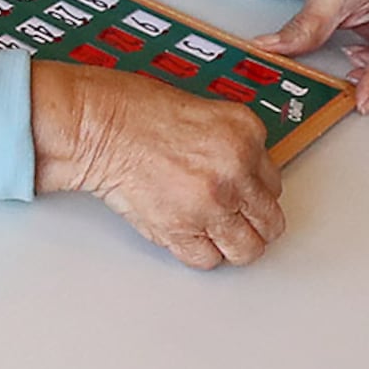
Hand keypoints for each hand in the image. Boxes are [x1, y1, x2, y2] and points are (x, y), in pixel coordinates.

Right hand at [30, 59, 287, 267]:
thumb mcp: (203, 110)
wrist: (94, 124)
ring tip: (218, 235)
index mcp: (245, 133)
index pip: (274, 181)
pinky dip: (200, 252)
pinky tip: (190, 236)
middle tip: (237, 220)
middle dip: (253, 222)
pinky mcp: (181, 228)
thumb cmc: (131, 109)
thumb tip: (244, 175)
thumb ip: (232, 144)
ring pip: (246, 249)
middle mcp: (235, 170)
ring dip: (234, 244)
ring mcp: (211, 203)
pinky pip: (207, 259)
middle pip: (269, 220)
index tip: (245, 194)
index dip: (255, 190)